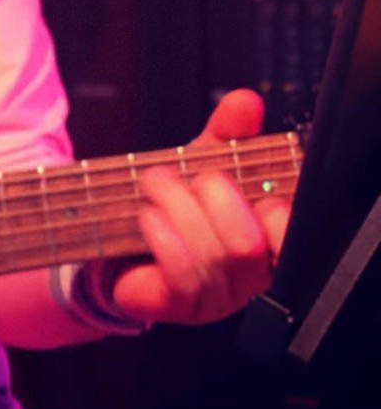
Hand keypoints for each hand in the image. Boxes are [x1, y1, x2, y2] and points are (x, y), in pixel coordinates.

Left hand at [108, 89, 290, 326]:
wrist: (118, 241)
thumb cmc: (174, 204)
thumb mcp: (201, 161)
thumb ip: (228, 132)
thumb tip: (247, 102)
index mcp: (266, 243)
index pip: (290, 237)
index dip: (272, 211)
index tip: (234, 180)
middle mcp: (247, 278)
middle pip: (247, 244)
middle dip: (210, 198)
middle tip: (176, 174)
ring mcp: (215, 299)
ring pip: (214, 256)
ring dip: (177, 208)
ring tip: (152, 184)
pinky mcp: (176, 307)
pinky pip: (182, 277)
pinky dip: (164, 238)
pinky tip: (148, 216)